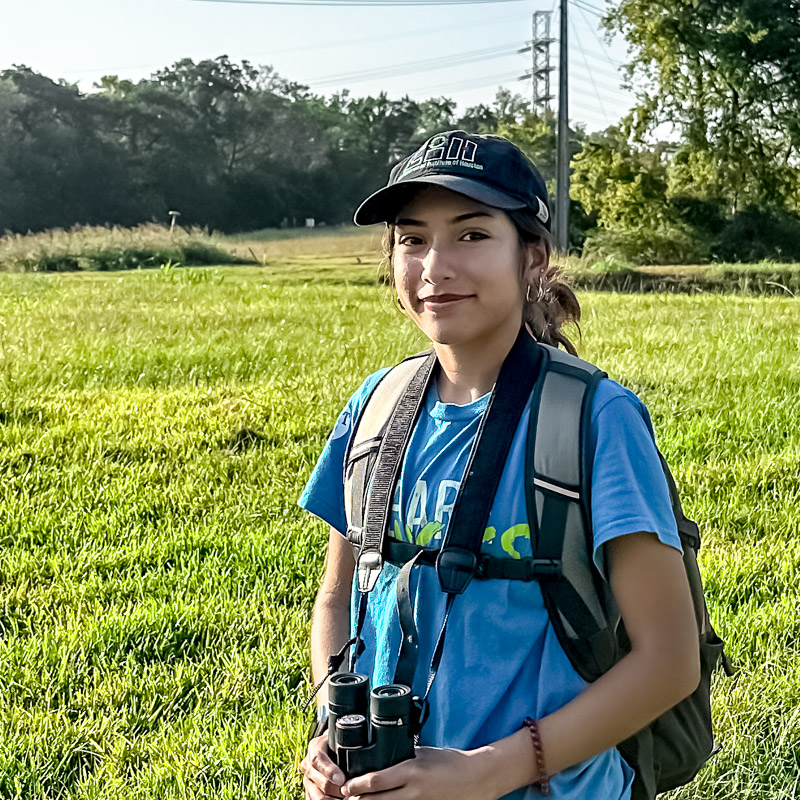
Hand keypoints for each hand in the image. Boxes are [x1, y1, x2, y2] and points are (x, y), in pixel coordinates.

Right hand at [300, 734, 345, 799]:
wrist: (329, 748)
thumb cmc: (339, 744)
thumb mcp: (340, 740)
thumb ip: (347, 745)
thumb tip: (358, 756)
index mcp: (315, 747)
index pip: (317, 759)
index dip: (329, 771)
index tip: (341, 779)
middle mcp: (307, 763)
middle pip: (318, 780)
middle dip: (335, 789)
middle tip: (348, 792)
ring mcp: (307, 778)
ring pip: (316, 795)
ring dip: (332, 798)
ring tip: (344, 797)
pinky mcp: (308, 790)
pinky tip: (336, 799)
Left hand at [341, 746, 496, 799]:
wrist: (473, 779)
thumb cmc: (448, 762)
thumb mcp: (422, 753)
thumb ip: (402, 758)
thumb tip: (381, 760)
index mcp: (410, 771)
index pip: (375, 781)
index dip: (356, 786)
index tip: (345, 785)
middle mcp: (412, 791)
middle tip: (346, 796)